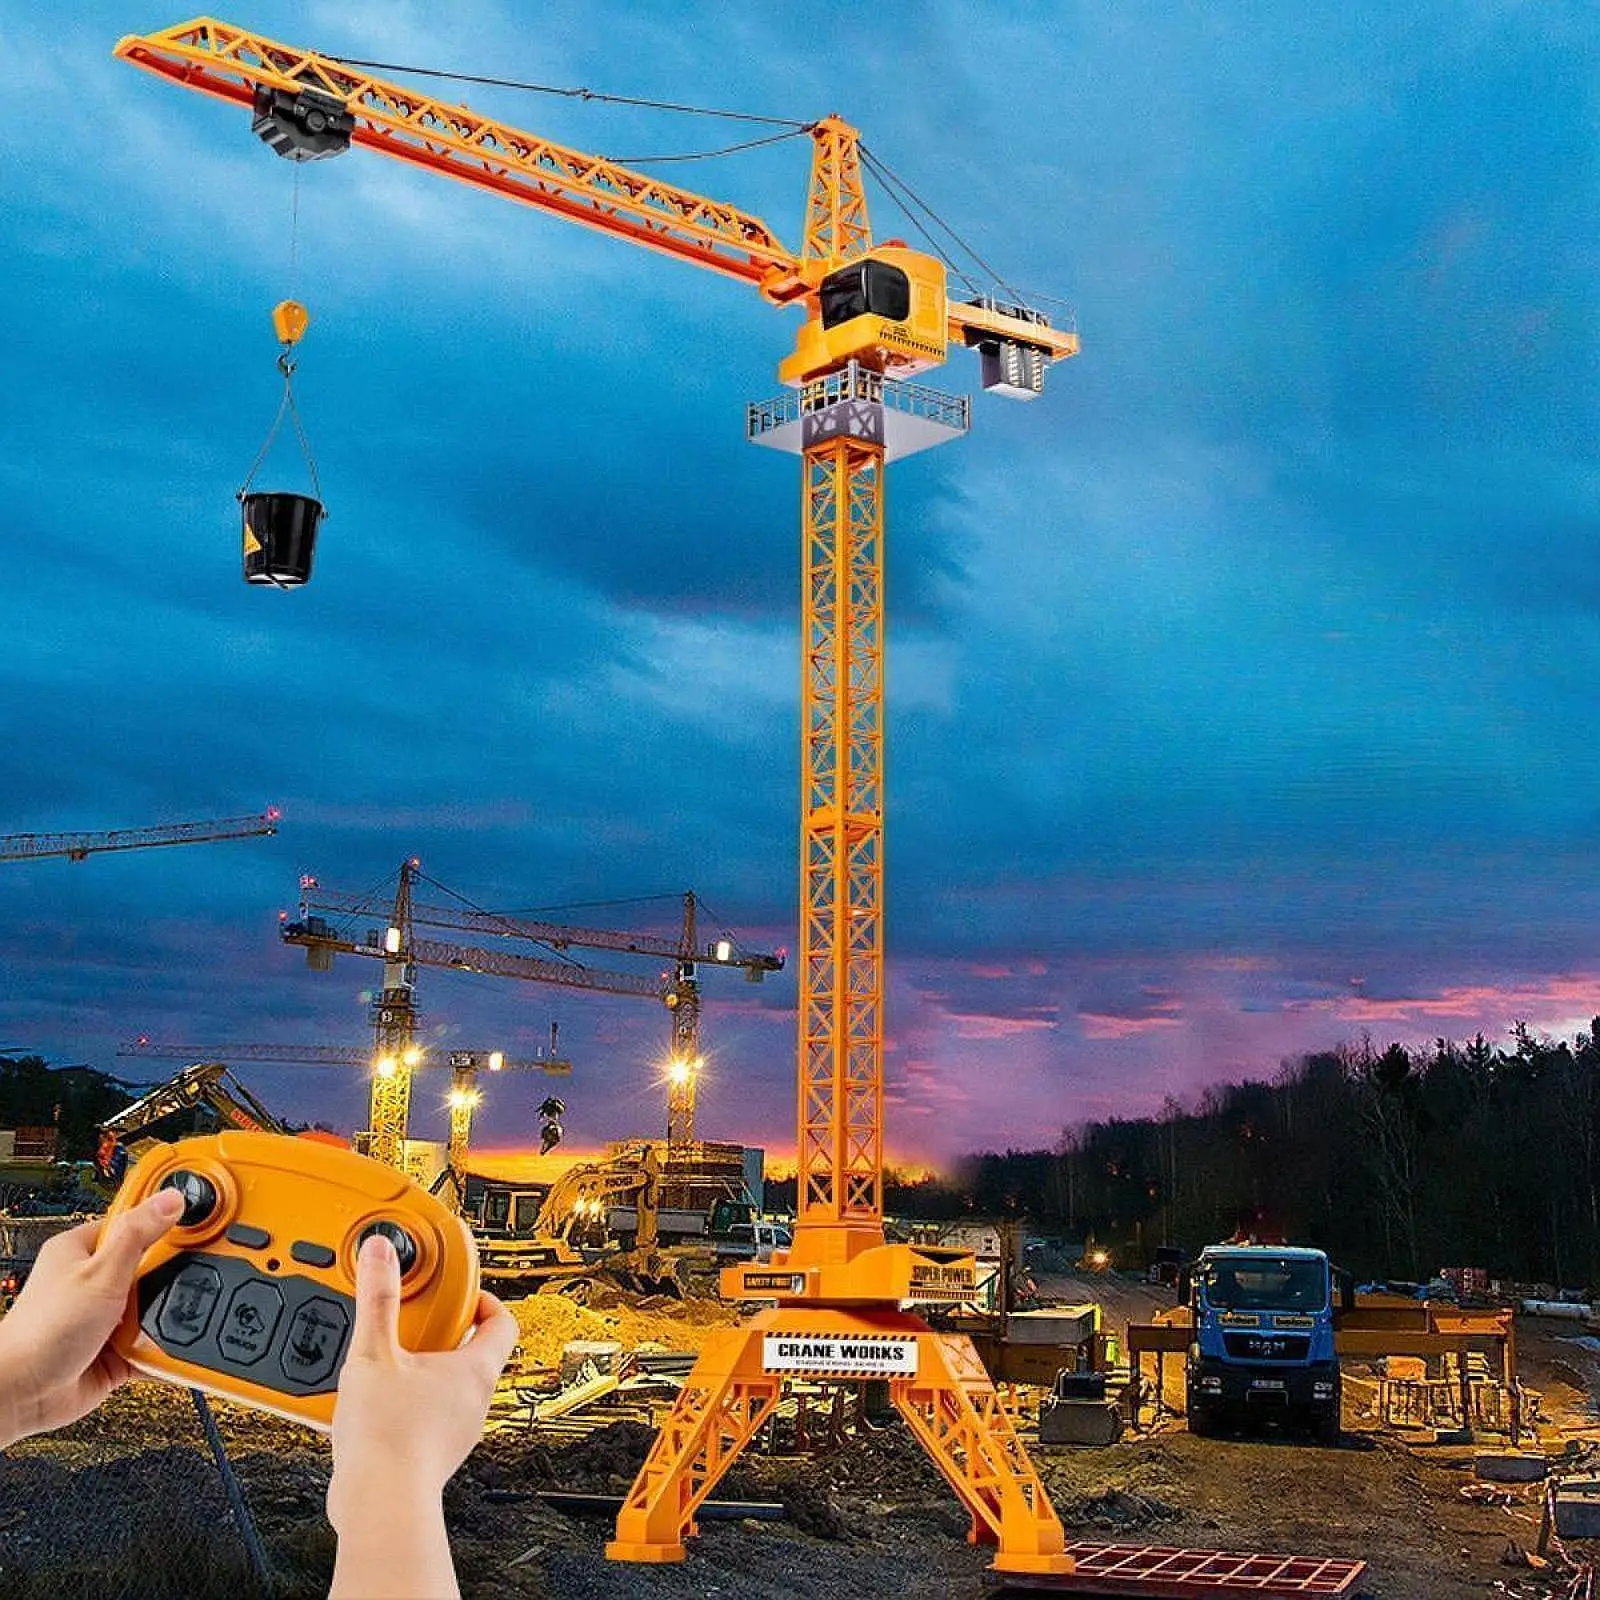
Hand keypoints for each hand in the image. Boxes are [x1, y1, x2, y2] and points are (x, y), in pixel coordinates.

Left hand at [0, 1186, 184, 1445]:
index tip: (204, 1202)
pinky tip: (183, 1341)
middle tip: (209, 1261)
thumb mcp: (99, 1275)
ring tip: (191, 1306)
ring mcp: (108, 1314)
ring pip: (157, 1301)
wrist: (21, 1397)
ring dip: (171, 1310)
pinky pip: (154, 1339)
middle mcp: (96, 1280)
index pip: (134, 1217)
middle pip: (153, 1261)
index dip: (167, 1211)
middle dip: (176, 1268)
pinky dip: (168, 1344)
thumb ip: (137, 1236)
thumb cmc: (39, 1335)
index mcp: (84, 1249)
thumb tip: (170, 1199)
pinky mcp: (117, 1347)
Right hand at [328, 1233, 515, 1532]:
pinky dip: (409, 1401)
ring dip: (423, 1369)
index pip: (502, 1321)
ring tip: (387, 1361)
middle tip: (412, 1321)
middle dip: (443, 1332)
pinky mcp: (433, 1454)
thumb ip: (377, 1299)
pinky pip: (430, 1416)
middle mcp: (475, 1400)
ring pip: (450, 1386)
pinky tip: (376, 1402)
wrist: (379, 1506)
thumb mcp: (374, 1354)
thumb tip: (381, 1253)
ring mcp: (457, 1430)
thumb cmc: (389, 1439)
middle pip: (473, 1350)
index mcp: (475, 1369)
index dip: (483, 1299)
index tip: (458, 1290)